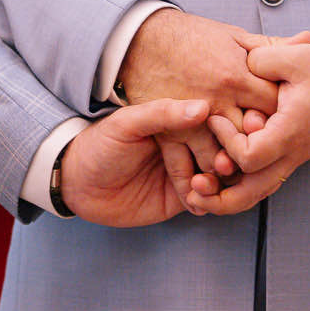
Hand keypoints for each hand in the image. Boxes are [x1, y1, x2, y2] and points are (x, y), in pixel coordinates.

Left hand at [61, 98, 210, 227]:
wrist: (79, 185)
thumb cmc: (98, 147)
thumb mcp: (125, 124)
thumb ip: (161, 113)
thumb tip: (202, 107)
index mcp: (174, 118)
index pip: (210, 122)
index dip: (223, 131)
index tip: (230, 139)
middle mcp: (185, 142)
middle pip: (220, 149)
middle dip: (224, 160)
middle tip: (220, 168)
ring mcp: (185, 169)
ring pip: (218, 176)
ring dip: (218, 184)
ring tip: (200, 187)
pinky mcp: (182, 196)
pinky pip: (206, 199)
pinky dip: (208, 202)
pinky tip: (197, 203)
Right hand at [118, 11, 297, 176]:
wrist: (140, 38)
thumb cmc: (188, 36)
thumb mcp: (233, 36)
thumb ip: (270, 45)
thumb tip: (307, 40)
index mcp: (237, 77)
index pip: (274, 107)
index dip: (284, 116)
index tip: (286, 121)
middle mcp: (218, 102)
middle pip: (252, 137)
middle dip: (260, 148)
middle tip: (267, 156)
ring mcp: (192, 120)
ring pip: (221, 159)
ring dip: (230, 171)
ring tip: (237, 178)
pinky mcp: (168, 131)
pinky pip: (183, 167)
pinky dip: (194, 183)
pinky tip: (203, 191)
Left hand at [187, 42, 309, 214]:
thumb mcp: (295, 57)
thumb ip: (263, 60)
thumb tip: (238, 67)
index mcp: (290, 132)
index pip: (251, 156)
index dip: (227, 143)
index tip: (214, 119)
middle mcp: (288, 155)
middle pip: (250, 193)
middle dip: (218, 197)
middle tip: (192, 189)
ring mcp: (286, 162)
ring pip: (254, 196)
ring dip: (223, 200)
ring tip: (194, 194)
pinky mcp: (282, 161)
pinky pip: (257, 185)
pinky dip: (234, 190)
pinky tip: (211, 185)